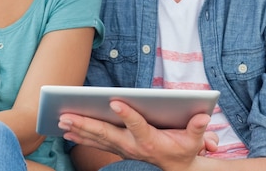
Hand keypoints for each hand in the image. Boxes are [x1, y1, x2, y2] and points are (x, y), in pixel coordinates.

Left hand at [60, 100, 213, 170]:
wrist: (176, 170)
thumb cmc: (184, 151)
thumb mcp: (194, 141)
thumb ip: (197, 128)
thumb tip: (204, 115)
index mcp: (150, 140)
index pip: (137, 125)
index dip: (127, 114)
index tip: (115, 102)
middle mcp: (132, 145)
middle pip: (106, 133)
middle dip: (86, 124)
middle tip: (67, 116)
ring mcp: (123, 148)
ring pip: (97, 138)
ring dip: (78, 130)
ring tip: (61, 121)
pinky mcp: (118, 148)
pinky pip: (96, 142)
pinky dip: (81, 137)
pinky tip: (67, 131)